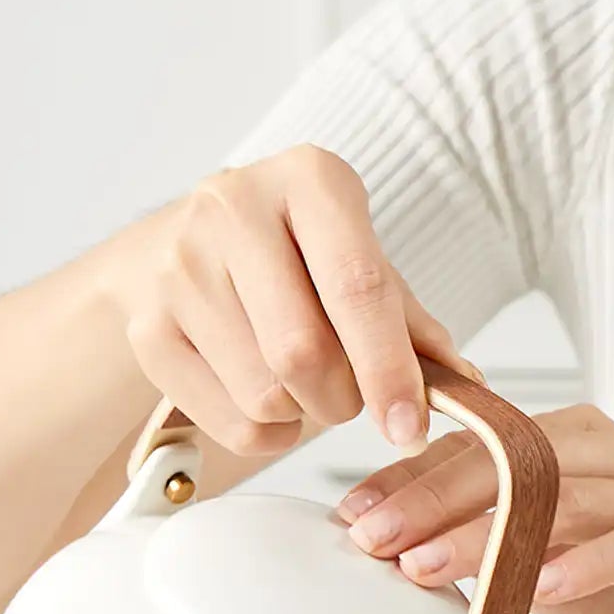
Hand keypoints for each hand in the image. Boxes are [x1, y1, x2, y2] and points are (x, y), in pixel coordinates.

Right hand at [109, 145, 477, 457]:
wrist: (190, 250)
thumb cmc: (300, 263)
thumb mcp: (366, 270)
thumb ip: (417, 328)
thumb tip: (467, 386)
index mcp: (310, 180)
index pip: (357, 288)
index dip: (389, 371)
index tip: (409, 428)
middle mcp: (234, 205)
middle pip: (304, 354)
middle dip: (344, 400)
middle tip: (351, 396)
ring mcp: (178, 263)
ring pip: (265, 394)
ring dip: (303, 416)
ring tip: (303, 384)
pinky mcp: (146, 325)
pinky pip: (230, 421)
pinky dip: (266, 434)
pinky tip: (266, 398)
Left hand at [337, 405, 613, 613]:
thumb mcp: (569, 571)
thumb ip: (507, 552)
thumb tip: (412, 554)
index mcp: (596, 445)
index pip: (492, 446)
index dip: (415, 476)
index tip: (354, 514)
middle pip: (521, 458)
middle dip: (434, 497)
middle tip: (372, 537)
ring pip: (569, 498)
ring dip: (489, 535)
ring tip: (426, 569)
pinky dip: (584, 565)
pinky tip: (536, 591)